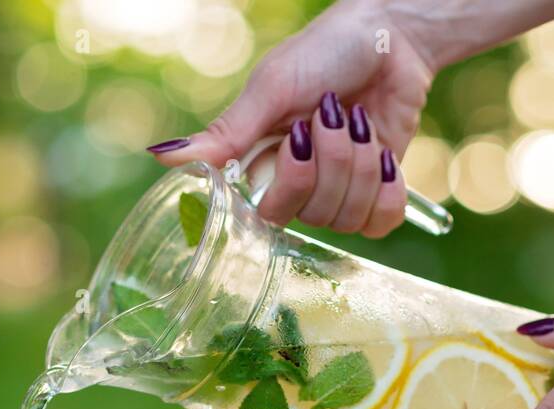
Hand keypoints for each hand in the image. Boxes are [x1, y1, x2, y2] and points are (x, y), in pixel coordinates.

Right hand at [146, 0, 435, 236]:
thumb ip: (226, 132)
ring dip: (363, 164)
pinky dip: (388, 192)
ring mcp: (338, 193)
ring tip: (361, 121)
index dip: (293, 181)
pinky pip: (381, 224)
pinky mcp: (377, 194)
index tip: (301, 133)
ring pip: (349, 218)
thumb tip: (162, 155)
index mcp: (264, 165)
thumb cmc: (323, 53)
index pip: (270, 213)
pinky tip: (386, 155)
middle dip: (334, 163)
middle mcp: (298, 185)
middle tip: (336, 115)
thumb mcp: (271, 88)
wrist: (391, 38)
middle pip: (314, 216)